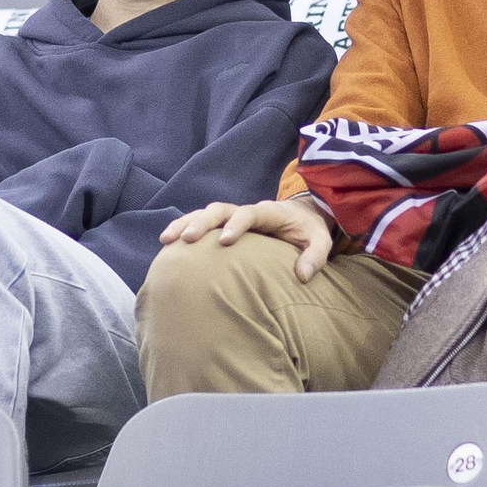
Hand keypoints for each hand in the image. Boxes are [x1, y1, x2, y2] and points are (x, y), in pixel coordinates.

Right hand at [160, 197, 335, 282]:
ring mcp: (234, 217)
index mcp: (269, 213)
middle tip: (186, 239)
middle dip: (202, 222)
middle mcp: (247, 212)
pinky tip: (168, 244)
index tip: (225, 241)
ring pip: (206, 214)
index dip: (237, 224)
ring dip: (186, 223)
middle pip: (220, 210)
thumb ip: (315, 256)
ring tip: (166, 239)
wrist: (302, 215)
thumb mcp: (320, 241)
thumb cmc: (309, 230)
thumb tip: (302, 276)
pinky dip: (185, 228)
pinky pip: (203, 224)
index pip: (249, 214)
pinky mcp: (226, 225)